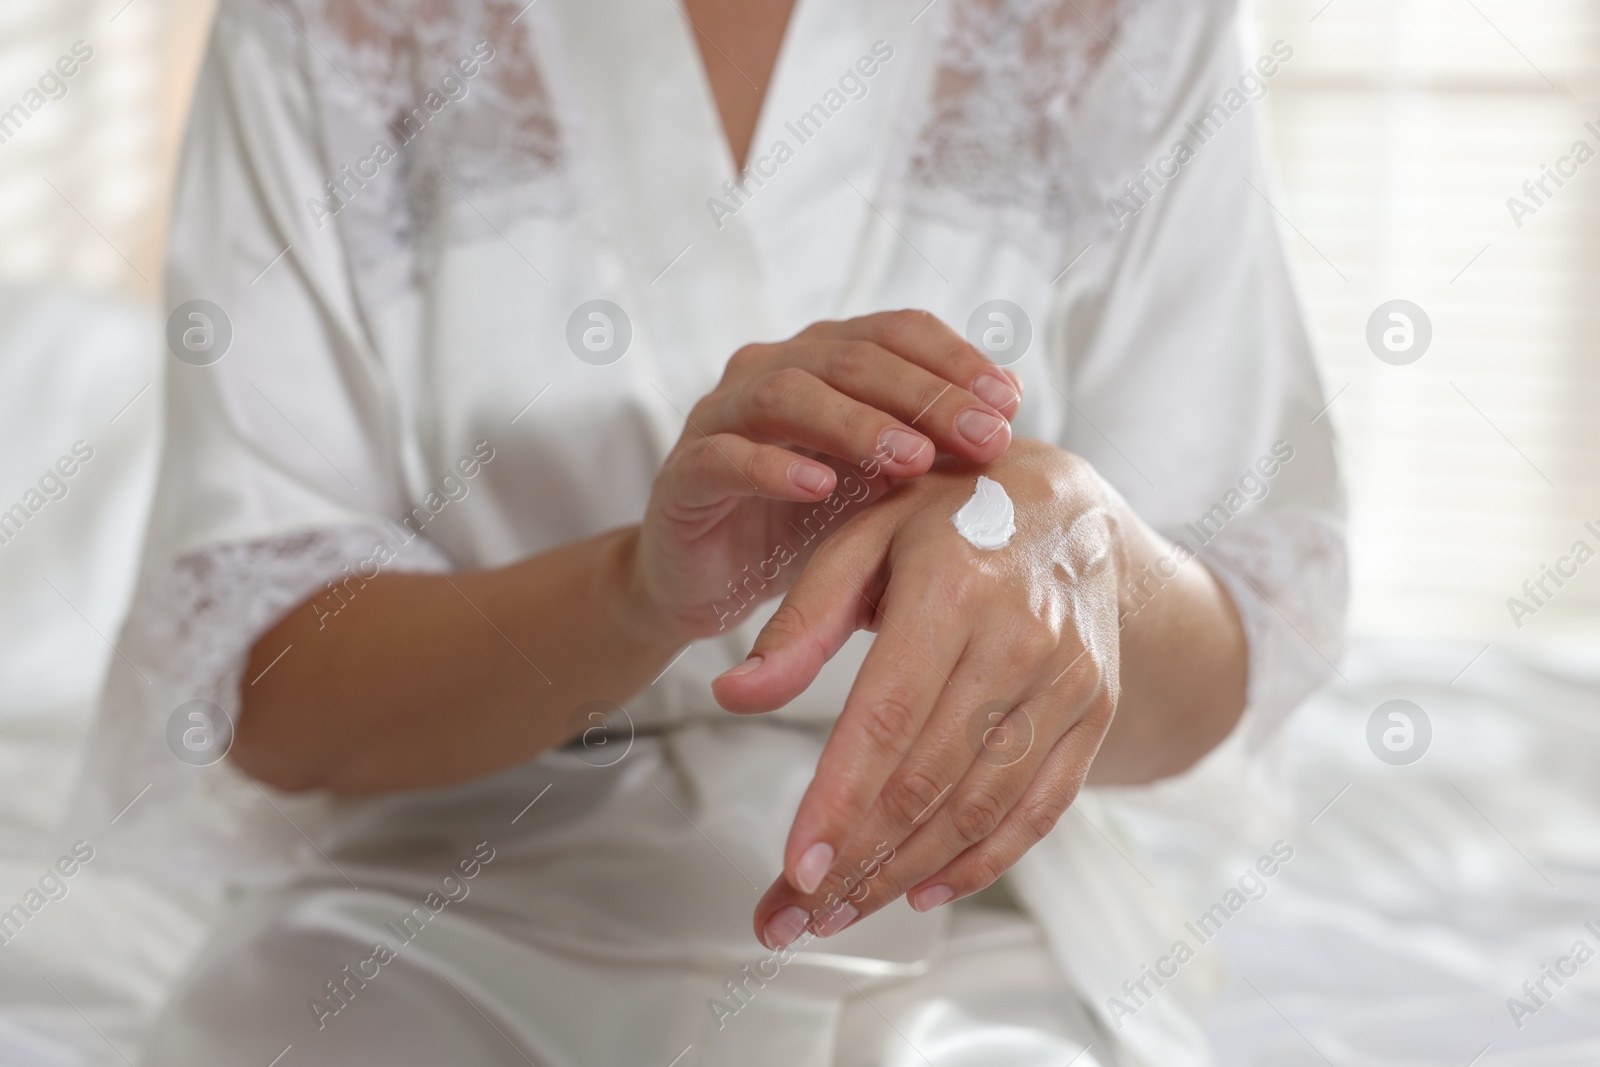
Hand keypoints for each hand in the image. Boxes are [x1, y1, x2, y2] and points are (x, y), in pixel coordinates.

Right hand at [629, 310, 1022, 642]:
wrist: (712, 583)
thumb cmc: (803, 524)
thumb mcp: (878, 485)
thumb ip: (929, 444)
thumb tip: (1008, 408)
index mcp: (821, 360)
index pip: (894, 332)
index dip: (953, 359)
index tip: (1008, 402)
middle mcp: (768, 370)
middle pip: (850, 357)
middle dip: (923, 395)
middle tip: (979, 437)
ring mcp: (720, 417)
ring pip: (786, 392)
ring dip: (857, 424)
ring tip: (911, 460)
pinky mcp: (684, 473)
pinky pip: (727, 457)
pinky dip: (776, 467)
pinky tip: (821, 486)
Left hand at [712, 440, 1127, 948]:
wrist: (1067, 508)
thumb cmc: (944, 516)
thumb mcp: (862, 536)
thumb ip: (800, 620)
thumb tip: (733, 694)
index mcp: (954, 586)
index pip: (887, 718)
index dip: (840, 802)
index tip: (795, 870)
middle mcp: (1021, 638)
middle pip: (930, 778)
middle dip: (859, 860)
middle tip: (797, 915)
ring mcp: (1067, 680)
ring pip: (982, 807)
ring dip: (907, 872)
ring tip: (842, 912)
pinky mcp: (1094, 711)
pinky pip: (1040, 808)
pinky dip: (982, 862)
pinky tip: (923, 889)